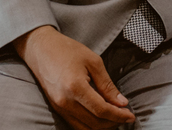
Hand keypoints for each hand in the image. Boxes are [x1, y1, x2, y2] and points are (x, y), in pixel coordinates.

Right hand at [13, 26, 134, 128]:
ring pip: (84, 129)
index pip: (101, 110)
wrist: (40, 48)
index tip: (130, 115)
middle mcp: (65, 102)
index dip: (118, 116)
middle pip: (94, 123)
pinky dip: (90, 125)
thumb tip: (122, 103)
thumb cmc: (67, 50)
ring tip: (115, 117)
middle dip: (113, 123)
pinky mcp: (56, 108)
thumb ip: (107, 85)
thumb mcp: (93, 61)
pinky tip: (100, 117)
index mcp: (75, 87)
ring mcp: (59, 107)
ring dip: (102, 126)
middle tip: (125, 116)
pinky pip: (75, 124)